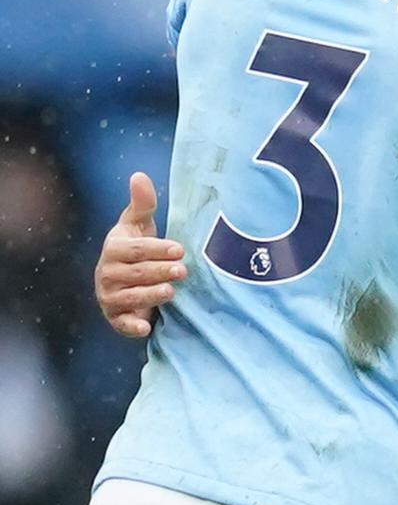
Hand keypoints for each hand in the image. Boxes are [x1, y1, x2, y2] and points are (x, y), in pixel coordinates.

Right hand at [95, 172, 186, 337]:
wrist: (130, 279)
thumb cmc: (139, 247)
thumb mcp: (140, 225)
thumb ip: (142, 203)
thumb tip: (139, 175)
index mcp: (114, 249)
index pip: (134, 249)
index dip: (156, 249)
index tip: (179, 250)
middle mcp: (107, 273)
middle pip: (135, 273)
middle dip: (159, 271)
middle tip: (183, 270)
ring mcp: (110, 297)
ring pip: (130, 297)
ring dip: (150, 295)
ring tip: (172, 291)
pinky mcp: (116, 318)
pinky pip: (121, 324)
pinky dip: (131, 327)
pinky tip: (146, 328)